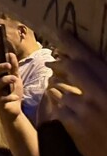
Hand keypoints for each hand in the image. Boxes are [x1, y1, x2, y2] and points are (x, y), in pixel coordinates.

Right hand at [0, 53, 23, 118]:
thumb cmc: (13, 91)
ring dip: (4, 80)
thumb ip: (13, 67)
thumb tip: (10, 53)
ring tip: (14, 79)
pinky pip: (0, 99)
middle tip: (8, 65)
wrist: (14, 108)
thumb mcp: (16, 77)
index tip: (6, 55)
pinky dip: (8, 97)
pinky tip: (15, 97)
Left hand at [46, 38, 106, 155]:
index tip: (60, 31)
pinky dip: (62, 107)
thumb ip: (102, 76)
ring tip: (72, 98)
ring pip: (62, 89)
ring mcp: (85, 110)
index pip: (89, 58)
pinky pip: (59, 106)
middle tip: (54, 62)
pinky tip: (71, 114)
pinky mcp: (73, 124)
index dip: (73, 43)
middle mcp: (100, 95)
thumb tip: (88, 58)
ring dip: (62, 90)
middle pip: (72, 68)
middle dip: (62, 64)